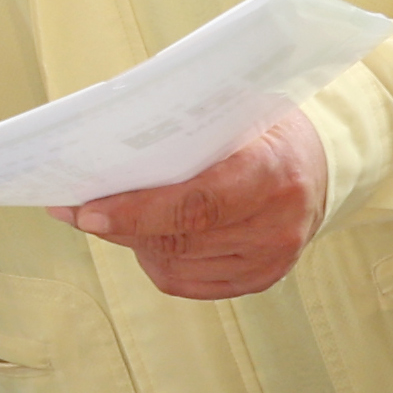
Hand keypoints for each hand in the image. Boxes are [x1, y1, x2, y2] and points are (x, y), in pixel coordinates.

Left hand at [63, 111, 326, 300]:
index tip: (85, 212)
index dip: (137, 212)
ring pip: (176, 264)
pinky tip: (144, 237)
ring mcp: (271, 259)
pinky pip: (187, 281)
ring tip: (106, 216)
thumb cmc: (261, 127)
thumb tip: (100, 151)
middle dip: (120, 225)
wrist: (319, 163)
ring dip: (133, 241)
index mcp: (274, 171)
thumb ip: (178, 130)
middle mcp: (278, 224)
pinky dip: (157, 259)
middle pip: (179, 238)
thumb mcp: (232, 111)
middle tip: (73, 210)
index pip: (196, 203)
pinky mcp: (260, 279)